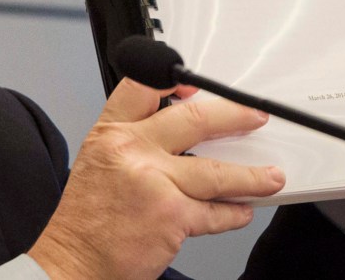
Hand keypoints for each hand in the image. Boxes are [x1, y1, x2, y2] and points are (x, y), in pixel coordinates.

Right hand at [28, 78, 284, 279]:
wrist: (75, 261)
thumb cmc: (86, 220)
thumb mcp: (98, 162)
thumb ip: (133, 143)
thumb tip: (178, 136)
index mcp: (111, 134)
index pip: (142, 88)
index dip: (174, 82)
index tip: (197, 86)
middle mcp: (133, 150)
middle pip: (194, 120)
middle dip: (234, 116)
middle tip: (254, 117)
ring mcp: (155, 182)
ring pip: (217, 171)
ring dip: (251, 176)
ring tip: (270, 176)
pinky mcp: (173, 216)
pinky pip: (216, 212)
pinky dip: (233, 214)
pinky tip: (242, 211)